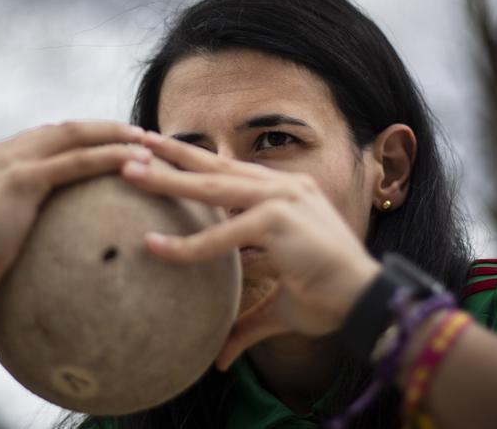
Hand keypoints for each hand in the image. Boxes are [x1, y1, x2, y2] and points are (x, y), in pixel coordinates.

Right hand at [0, 121, 149, 307]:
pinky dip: (110, 157)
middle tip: (138, 135)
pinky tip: (138, 161)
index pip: (41, 140)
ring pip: (73, 137)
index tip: (106, 144)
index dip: (77, 139)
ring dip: (114, 135)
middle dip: (102, 128)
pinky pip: (76, 162)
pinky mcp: (19, 180)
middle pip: (61, 130)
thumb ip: (3, 224)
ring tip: (148, 142)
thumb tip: (22, 242)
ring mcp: (5, 162)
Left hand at [120, 132, 378, 370]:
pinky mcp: (281, 220)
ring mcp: (282, 198)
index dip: (192, 160)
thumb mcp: (275, 304)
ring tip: (128, 171)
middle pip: (214, 165)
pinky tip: (154, 246)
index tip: (157, 151)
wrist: (367, 304)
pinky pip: (225, 232)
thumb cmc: (326, 298)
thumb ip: (244, 321)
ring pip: (212, 186)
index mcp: (282, 193)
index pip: (227, 170)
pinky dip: (189, 244)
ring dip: (167, 179)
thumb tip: (219, 355)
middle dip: (171, 153)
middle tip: (134, 142)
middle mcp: (282, 187)